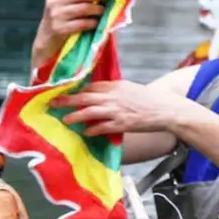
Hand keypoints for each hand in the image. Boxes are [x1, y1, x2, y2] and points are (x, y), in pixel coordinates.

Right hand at [31, 0, 106, 69]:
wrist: (46, 40)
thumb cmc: (58, 18)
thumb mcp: (60, 1)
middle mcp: (54, 0)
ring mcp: (56, 14)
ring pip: (84, 8)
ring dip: (97, 9)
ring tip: (103, 10)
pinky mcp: (60, 28)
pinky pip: (82, 23)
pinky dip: (92, 23)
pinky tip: (96, 23)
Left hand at [52, 79, 187, 136]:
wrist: (164, 109)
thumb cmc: (147, 98)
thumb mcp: (128, 88)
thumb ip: (112, 89)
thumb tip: (95, 94)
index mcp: (115, 85)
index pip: (91, 86)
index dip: (76, 89)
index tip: (64, 92)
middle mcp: (113, 97)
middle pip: (85, 96)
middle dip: (68, 100)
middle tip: (54, 103)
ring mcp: (117, 111)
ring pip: (91, 112)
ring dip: (76, 116)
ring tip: (66, 119)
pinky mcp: (122, 124)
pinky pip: (103, 127)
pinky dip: (93, 130)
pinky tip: (86, 132)